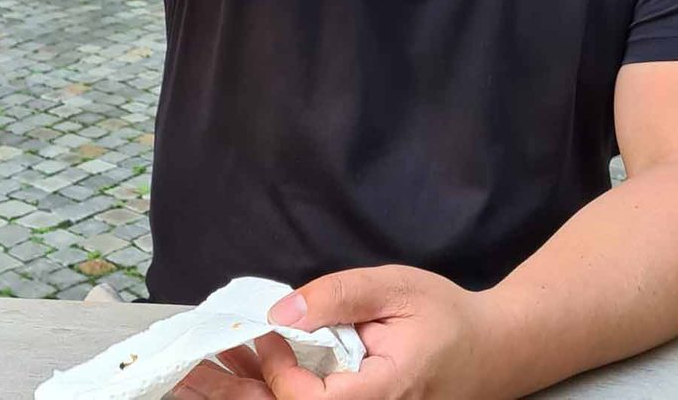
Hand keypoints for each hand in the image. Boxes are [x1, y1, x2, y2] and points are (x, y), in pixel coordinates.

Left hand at [172, 265, 493, 399]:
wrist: (492, 351)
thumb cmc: (446, 316)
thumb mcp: (396, 289)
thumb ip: (340, 297)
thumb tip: (282, 313)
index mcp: (383, 394)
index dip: (276, 373)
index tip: (260, 335)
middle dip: (233, 397)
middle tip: (185, 373)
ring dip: (243, 396)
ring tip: (196, 378)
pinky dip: (270, 393)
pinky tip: (240, 379)